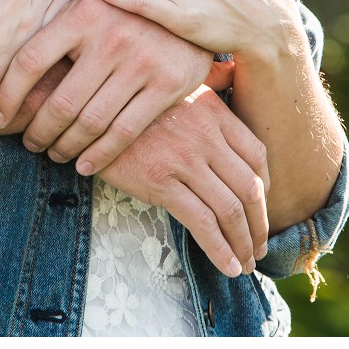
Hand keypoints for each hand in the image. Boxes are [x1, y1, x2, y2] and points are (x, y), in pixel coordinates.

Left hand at [0, 0, 216, 172]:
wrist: (189, 3)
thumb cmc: (125, 6)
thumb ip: (57, 17)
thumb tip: (3, 41)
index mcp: (82, 14)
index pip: (30, 61)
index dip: (8, 95)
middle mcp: (109, 37)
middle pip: (59, 101)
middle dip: (37, 131)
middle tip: (29, 143)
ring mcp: (140, 62)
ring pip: (89, 122)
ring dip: (65, 147)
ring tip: (54, 154)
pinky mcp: (167, 85)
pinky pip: (123, 132)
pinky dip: (99, 156)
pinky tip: (83, 165)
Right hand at [98, 87, 270, 277]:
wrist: (82, 105)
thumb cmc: (123, 100)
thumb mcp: (169, 87)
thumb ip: (202, 92)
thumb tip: (226, 82)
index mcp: (212, 110)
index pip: (256, 154)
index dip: (265, 187)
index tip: (261, 207)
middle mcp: (205, 134)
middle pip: (249, 187)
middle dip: (259, 224)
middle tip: (260, 246)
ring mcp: (184, 159)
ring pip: (230, 210)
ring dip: (243, 243)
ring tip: (245, 263)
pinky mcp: (159, 182)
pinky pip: (201, 223)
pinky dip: (220, 250)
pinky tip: (228, 266)